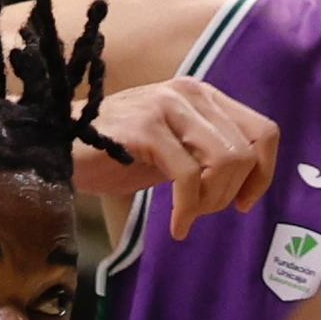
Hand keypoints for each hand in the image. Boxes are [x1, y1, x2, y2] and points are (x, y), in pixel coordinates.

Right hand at [79, 76, 281, 234]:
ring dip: (211, 200)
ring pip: (225, 161)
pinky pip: (188, 176)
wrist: (56, 145)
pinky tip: (176, 225)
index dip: (264, 172)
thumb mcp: (172, 150)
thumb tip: (247, 183)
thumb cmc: (112, 152)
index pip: (264, 131)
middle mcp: (191, 94)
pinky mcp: (146, 128)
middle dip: (229, 194)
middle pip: (247, 152)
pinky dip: (188, 209)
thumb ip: (206, 154)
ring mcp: (168, 107)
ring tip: (186, 215)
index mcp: (204, 96)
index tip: (244, 203)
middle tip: (200, 213)